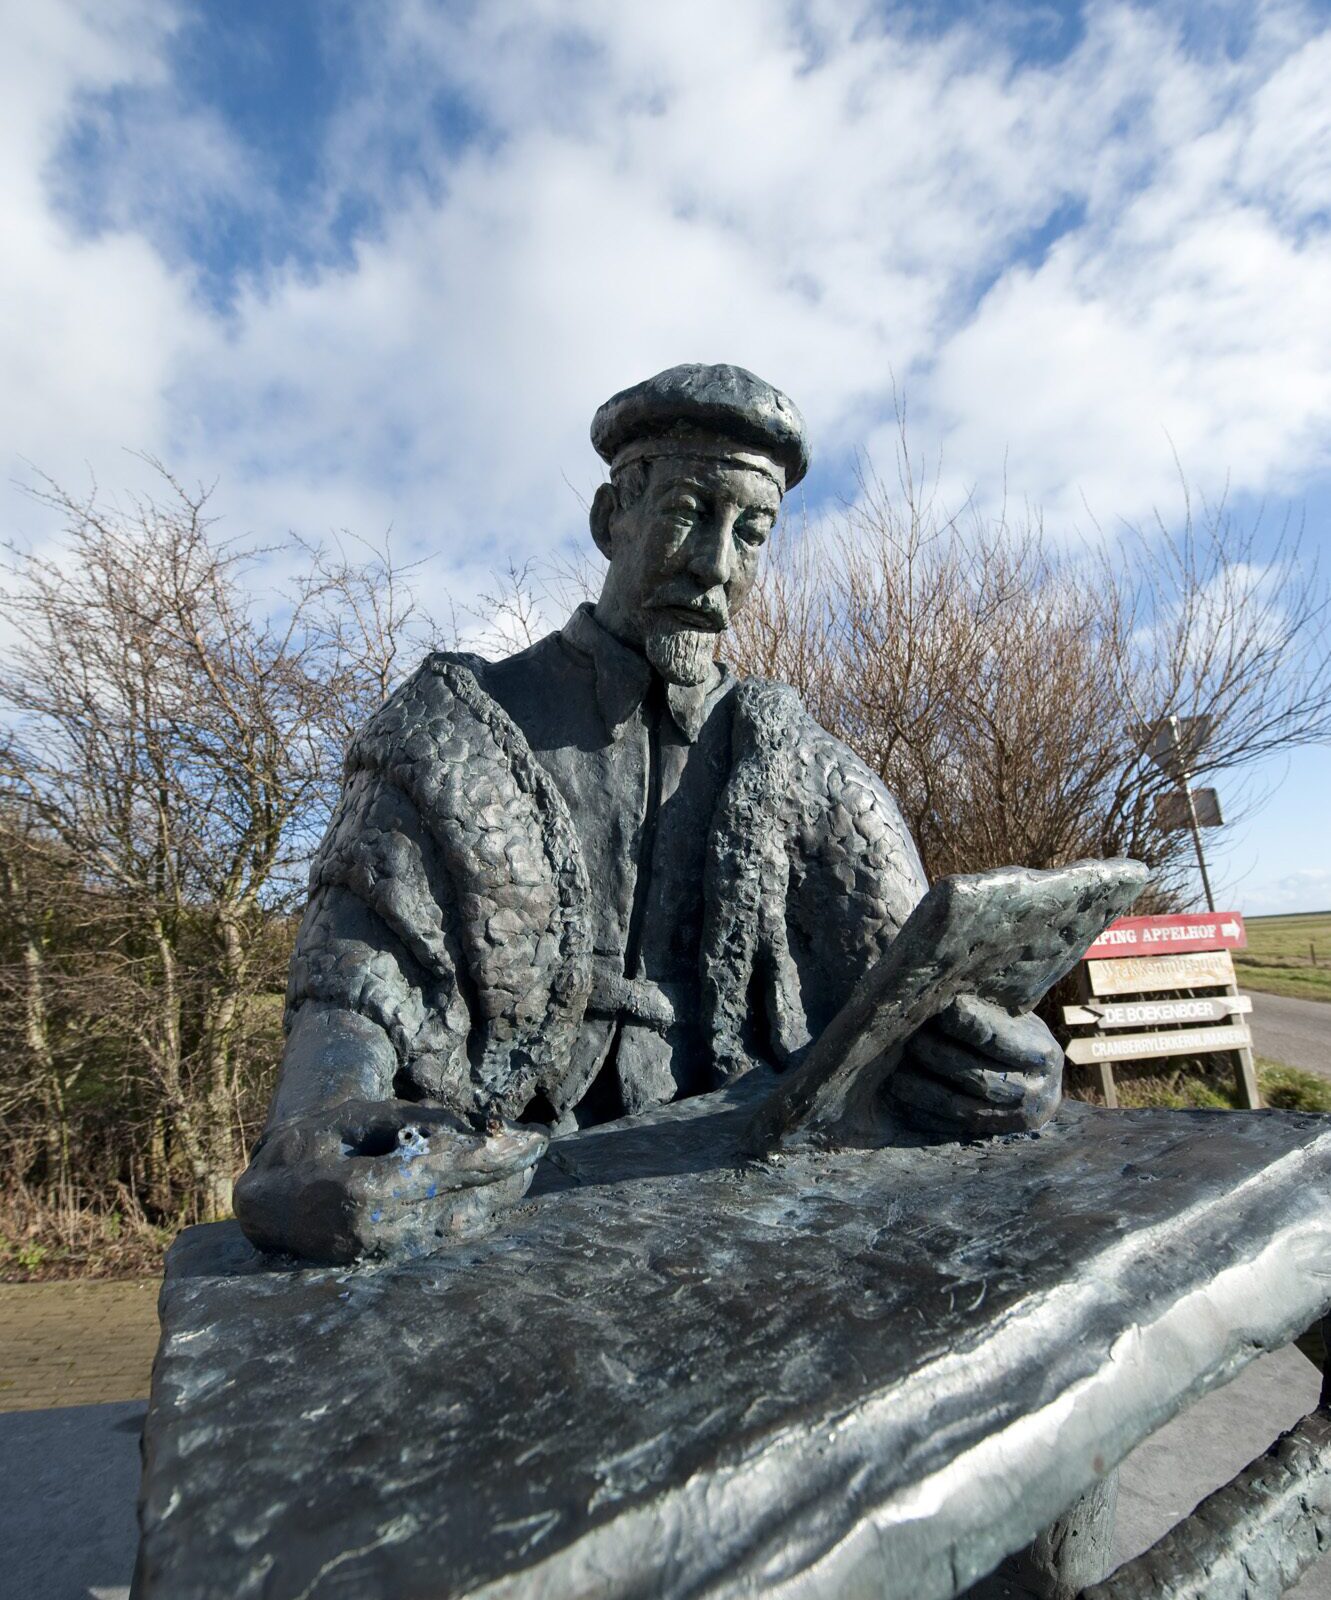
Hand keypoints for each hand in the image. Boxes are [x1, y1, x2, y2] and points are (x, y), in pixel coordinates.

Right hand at [233, 1098, 547, 1264]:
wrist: (268, 1200)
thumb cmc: (316, 1145)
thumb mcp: (358, 1117)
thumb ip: (414, 1121)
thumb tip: (475, 1132)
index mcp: (357, 1191)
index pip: (443, 1172)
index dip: (492, 1156)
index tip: (532, 1140)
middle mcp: (370, 1233)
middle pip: (459, 1208)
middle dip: (505, 1180)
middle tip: (536, 1152)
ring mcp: (377, 1258)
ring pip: (456, 1233)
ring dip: (498, 1204)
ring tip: (525, 1172)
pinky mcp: (384, 1270)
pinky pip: (442, 1246)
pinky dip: (477, 1223)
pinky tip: (498, 1200)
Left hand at [890, 996, 1061, 1136]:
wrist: (1040, 1084)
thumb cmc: (1019, 1036)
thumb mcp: (1016, 1019)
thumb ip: (989, 1013)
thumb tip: (944, 994)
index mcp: (1042, 1056)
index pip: (999, 1041)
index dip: (969, 1024)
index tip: (943, 1008)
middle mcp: (1034, 1093)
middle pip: (976, 1076)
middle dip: (938, 1055)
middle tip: (910, 1037)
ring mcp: (1012, 1120)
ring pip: (959, 1106)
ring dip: (922, 1088)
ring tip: (895, 1069)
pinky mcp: (990, 1136)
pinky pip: (950, 1127)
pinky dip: (922, 1111)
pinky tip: (901, 1095)